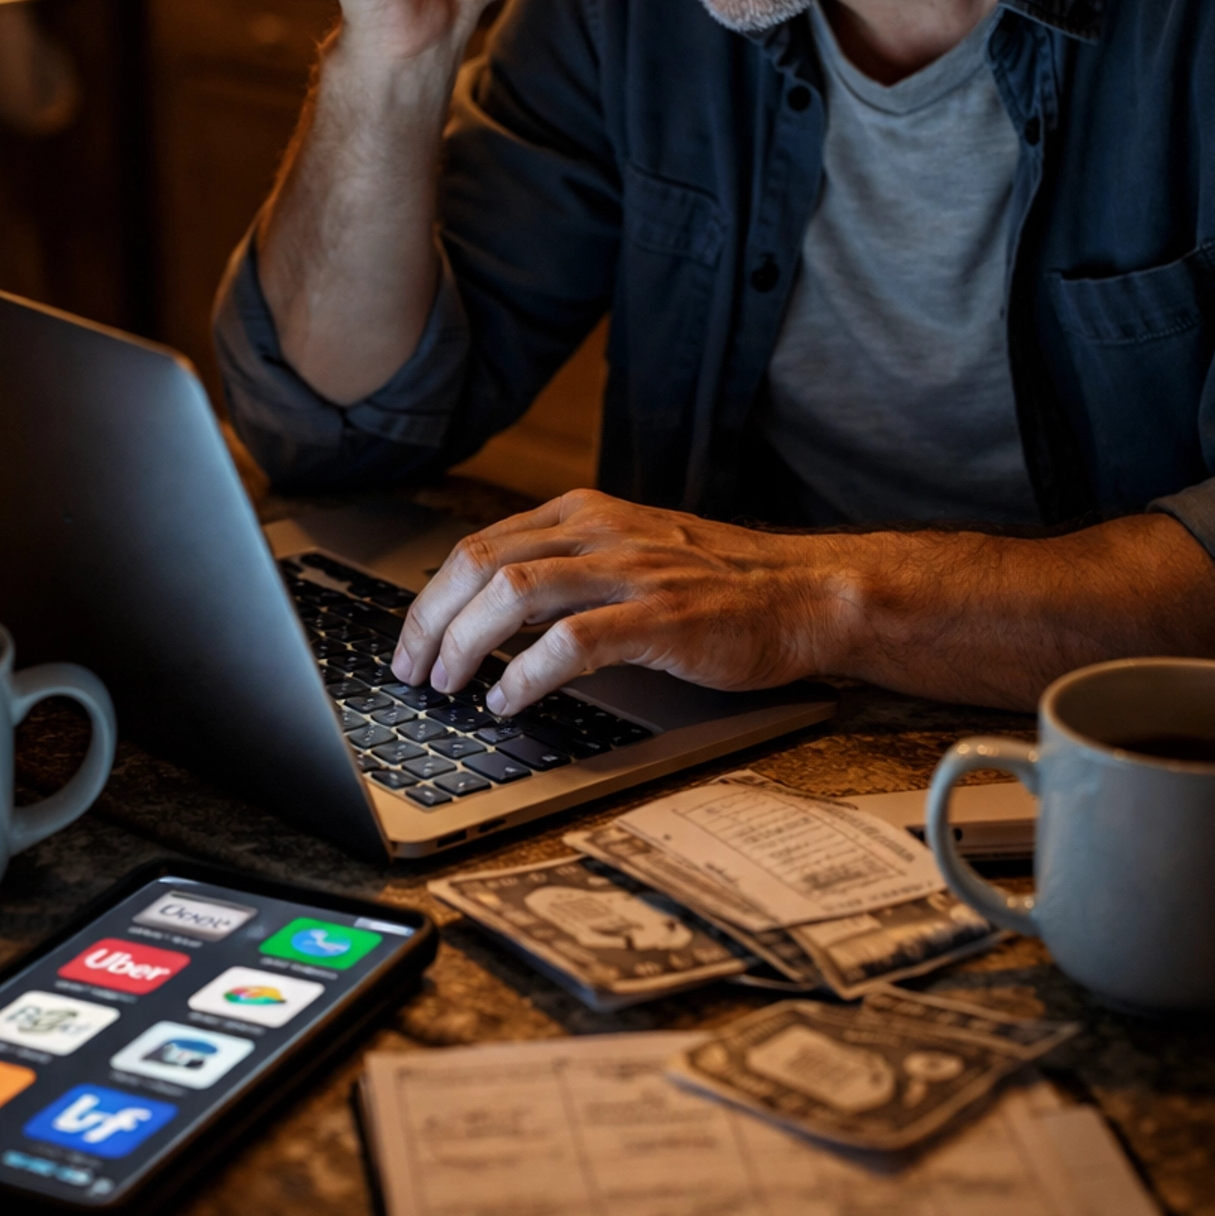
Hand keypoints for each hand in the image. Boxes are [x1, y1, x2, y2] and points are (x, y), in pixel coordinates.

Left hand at [390, 490, 834, 713]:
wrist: (805, 593)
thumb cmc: (719, 585)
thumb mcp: (629, 555)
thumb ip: (564, 570)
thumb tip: (485, 612)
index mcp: (583, 514)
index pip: (477, 547)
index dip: (429, 599)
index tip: (409, 642)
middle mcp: (598, 532)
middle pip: (479, 565)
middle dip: (430, 622)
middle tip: (413, 672)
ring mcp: (629, 572)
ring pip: (512, 594)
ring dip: (464, 645)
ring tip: (449, 685)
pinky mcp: (659, 618)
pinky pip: (569, 642)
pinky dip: (524, 674)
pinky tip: (507, 700)